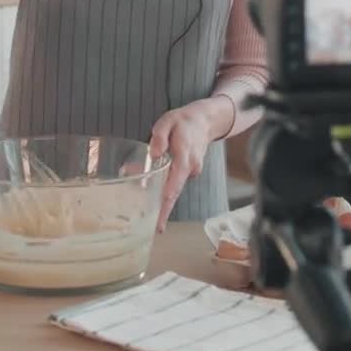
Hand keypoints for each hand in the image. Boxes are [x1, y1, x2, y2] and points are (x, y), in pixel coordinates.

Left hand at [150, 97, 233, 231]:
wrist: (205, 121)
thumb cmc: (183, 121)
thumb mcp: (168, 121)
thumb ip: (160, 136)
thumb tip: (153, 152)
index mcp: (184, 157)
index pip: (174, 183)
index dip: (165, 202)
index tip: (159, 218)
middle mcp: (190, 168)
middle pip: (175, 193)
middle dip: (164, 212)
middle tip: (156, 229)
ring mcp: (192, 172)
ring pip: (174, 189)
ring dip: (160, 199)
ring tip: (146, 212)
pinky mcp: (189, 173)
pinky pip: (175, 183)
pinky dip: (164, 188)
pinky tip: (151, 189)